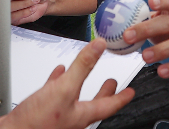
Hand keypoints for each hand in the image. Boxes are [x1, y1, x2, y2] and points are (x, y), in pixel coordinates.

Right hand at [0, 39, 133, 128]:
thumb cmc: (37, 123)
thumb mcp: (64, 89)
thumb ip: (83, 67)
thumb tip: (99, 47)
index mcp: (82, 115)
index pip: (108, 105)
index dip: (121, 96)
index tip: (130, 91)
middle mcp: (72, 118)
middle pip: (93, 104)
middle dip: (103, 92)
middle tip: (111, 83)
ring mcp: (58, 116)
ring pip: (74, 98)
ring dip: (80, 85)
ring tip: (82, 73)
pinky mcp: (42, 112)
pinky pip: (54, 95)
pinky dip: (57, 82)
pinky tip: (56, 74)